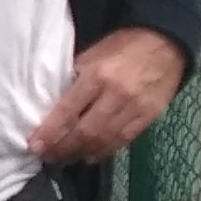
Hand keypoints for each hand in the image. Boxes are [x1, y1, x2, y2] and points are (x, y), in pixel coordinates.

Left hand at [30, 26, 185, 168]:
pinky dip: (104, 151)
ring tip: (64, 159)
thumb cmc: (122, 46)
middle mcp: (116, 95)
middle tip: (47, 156)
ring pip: (104, 140)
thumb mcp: (91, 54)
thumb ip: (74, 80)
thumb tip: (53, 106)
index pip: (68, 111)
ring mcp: (136, 108)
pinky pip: (123, 140)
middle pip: (85, 131)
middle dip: (63, 148)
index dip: (50, 132)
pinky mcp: (150, 116)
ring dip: (81, 153)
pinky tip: (89, 156)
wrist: (166, 41)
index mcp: (97, 76)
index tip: (35, 146)